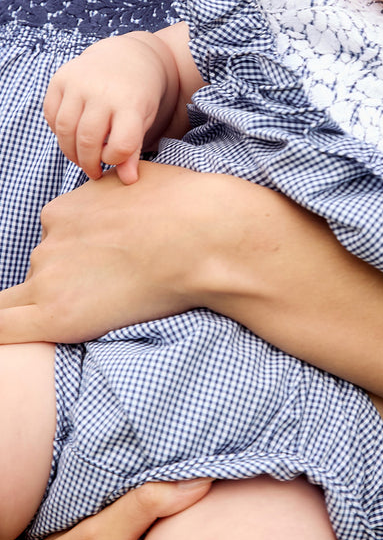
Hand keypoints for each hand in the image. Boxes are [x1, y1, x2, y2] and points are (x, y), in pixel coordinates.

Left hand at [0, 165, 222, 343]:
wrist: (205, 236)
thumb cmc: (187, 206)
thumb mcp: (137, 177)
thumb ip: (113, 192)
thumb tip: (120, 192)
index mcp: (65, 210)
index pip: (57, 237)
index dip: (80, 253)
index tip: (109, 263)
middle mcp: (50, 241)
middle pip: (46, 269)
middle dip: (72, 280)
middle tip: (119, 286)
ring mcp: (49, 279)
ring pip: (37, 299)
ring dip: (65, 305)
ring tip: (116, 305)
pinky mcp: (56, 317)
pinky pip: (4, 330)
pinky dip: (4, 337)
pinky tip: (4, 363)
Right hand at [43, 32, 177, 184]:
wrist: (128, 57)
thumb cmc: (138, 96)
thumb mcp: (144, 120)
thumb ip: (133, 150)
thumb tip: (127, 181)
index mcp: (131, 103)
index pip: (120, 146)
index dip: (115, 160)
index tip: (115, 160)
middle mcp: (102, 91)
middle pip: (88, 141)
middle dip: (89, 163)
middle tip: (93, 171)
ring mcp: (79, 82)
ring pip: (65, 130)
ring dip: (70, 152)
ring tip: (81, 158)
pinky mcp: (60, 78)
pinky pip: (51, 115)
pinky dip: (58, 131)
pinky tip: (72, 136)